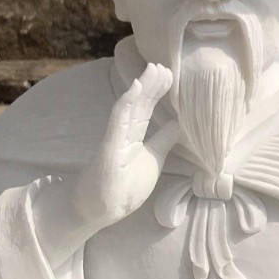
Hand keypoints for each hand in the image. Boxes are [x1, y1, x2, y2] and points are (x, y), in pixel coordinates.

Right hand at [72, 63, 176, 229]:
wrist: (98, 211)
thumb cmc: (123, 188)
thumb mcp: (152, 160)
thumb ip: (163, 141)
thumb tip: (179, 123)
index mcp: (133, 137)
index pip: (147, 109)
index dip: (157, 92)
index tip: (170, 76)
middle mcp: (123, 134)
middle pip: (139, 104)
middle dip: (152, 85)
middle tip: (164, 66)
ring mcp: (115, 139)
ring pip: (129, 107)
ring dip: (142, 87)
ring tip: (154, 69)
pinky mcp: (108, 148)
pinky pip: (117, 122)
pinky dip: (126, 104)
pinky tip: (135, 88)